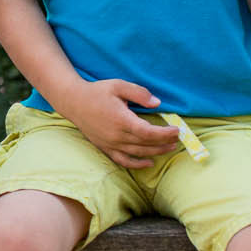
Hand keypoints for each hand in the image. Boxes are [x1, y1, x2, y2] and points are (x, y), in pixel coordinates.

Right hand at [64, 78, 179, 169]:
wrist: (73, 102)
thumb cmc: (97, 92)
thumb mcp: (119, 85)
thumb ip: (139, 93)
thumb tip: (157, 103)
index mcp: (121, 119)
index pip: (148, 132)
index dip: (165, 133)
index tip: (176, 130)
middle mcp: (116, 135)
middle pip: (146, 144)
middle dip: (164, 142)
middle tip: (178, 138)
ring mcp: (110, 144)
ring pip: (138, 153)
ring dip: (156, 152)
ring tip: (170, 148)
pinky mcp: (105, 148)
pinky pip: (123, 161)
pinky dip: (137, 164)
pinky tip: (149, 163)